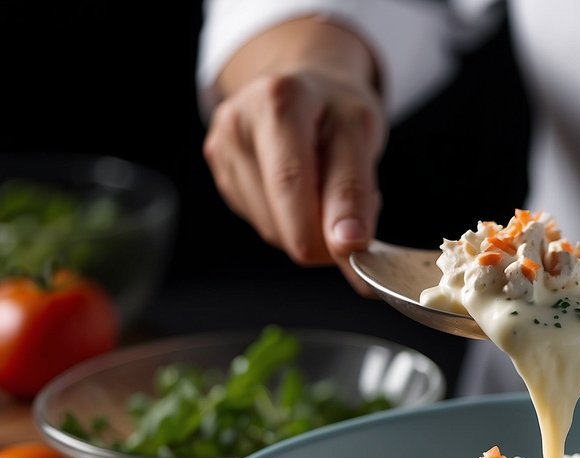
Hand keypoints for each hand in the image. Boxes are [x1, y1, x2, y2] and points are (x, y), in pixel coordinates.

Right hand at [202, 19, 385, 293]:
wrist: (303, 82)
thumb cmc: (335, 108)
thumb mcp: (361, 133)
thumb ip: (355, 190)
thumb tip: (347, 246)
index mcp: (280, 100)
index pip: (300, 179)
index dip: (331, 224)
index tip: (356, 254)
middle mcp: (241, 121)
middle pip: (278, 208)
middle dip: (320, 240)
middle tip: (352, 244)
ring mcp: (223, 147)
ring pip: (272, 228)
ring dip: (308, 230)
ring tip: (327, 192)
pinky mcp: (219, 170)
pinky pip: (261, 223)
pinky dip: (290, 222)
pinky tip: (302, 194)